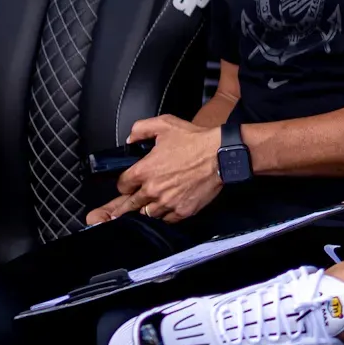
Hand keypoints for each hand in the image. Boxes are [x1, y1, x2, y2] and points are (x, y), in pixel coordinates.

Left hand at [94, 115, 223, 224]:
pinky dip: (166, 215)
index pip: (122, 186)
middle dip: (128, 203)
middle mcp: (153, 190)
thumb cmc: (195, 140)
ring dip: (148, 208)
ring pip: (148, 214)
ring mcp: (168, 202)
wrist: (221, 154)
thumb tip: (130, 139)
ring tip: (151, 204)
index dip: (125, 184)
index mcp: (144, 171)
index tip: (129, 185)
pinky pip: (167, 220)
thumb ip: (141, 129)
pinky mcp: (183, 210)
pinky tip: (168, 207)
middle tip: (126, 206)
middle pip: (131, 205)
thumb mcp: (165, 124)